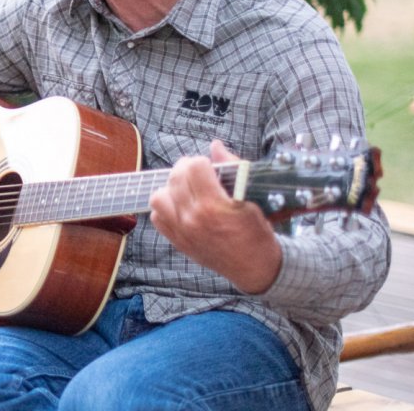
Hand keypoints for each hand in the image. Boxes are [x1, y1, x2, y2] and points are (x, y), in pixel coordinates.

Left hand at [148, 139, 281, 293]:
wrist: (255, 267)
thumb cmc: (256, 232)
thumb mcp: (252, 198)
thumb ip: (232, 169)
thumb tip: (215, 146)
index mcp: (213, 206)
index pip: (194, 166)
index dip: (203, 162)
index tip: (211, 168)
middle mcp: (192, 219)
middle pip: (175, 177)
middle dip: (187, 169)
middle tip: (199, 173)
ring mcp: (181, 232)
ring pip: (158, 196)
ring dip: (171, 188)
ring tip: (187, 190)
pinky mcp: (177, 242)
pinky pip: (157, 217)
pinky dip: (166, 208)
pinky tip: (182, 207)